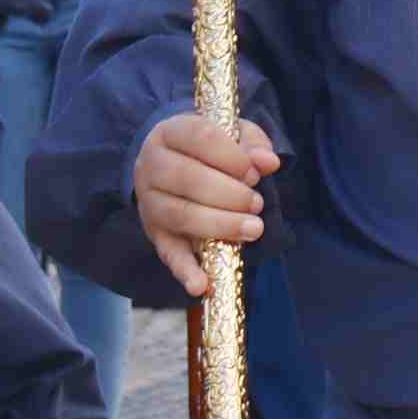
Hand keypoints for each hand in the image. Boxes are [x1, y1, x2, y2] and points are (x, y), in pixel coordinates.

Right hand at [134, 112, 280, 296]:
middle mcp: (151, 166)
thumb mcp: (232, 134)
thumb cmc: (209, 147)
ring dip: (219, 225)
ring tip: (253, 229)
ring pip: (180, 215)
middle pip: (187, 179)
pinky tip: (202, 286)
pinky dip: (185, 271)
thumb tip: (268, 163)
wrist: (169, 161)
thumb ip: (252, 144)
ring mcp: (149, 202)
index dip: (231, 156)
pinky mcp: (154, 233)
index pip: (199, 138)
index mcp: (171, 132)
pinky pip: (168, 253)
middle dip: (229, 194)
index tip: (254, 172)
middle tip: (257, 203)